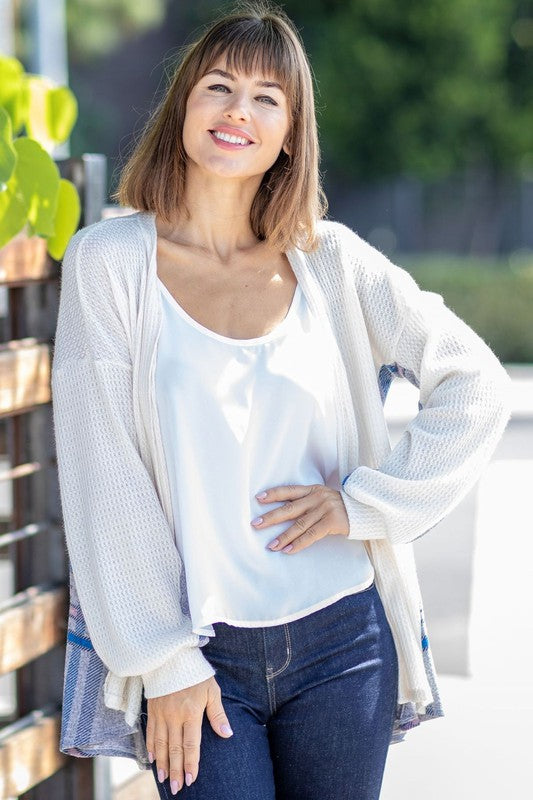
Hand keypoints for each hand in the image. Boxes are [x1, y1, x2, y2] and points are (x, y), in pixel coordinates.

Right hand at [145, 676, 232, 793]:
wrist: (173, 656)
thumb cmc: (196, 674)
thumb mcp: (212, 691)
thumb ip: (218, 714)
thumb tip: (227, 734)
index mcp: (191, 712)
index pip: (191, 744)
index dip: (191, 763)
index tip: (191, 779)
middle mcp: (174, 716)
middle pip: (174, 749)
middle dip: (176, 770)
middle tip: (176, 788)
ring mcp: (161, 713)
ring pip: (160, 744)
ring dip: (162, 763)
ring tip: (164, 779)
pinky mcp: (152, 708)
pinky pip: (150, 732)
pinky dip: (150, 747)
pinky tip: (152, 759)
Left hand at [251, 484, 348, 553]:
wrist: (365, 511)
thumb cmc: (341, 508)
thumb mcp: (324, 499)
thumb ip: (308, 502)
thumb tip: (284, 513)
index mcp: (313, 490)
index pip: (289, 490)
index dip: (274, 494)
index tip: (258, 498)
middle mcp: (317, 497)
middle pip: (290, 508)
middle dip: (271, 517)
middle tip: (255, 524)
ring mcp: (325, 509)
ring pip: (299, 525)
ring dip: (283, 537)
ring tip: (271, 545)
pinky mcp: (332, 521)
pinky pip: (311, 534)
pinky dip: (299, 543)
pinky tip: (288, 550)